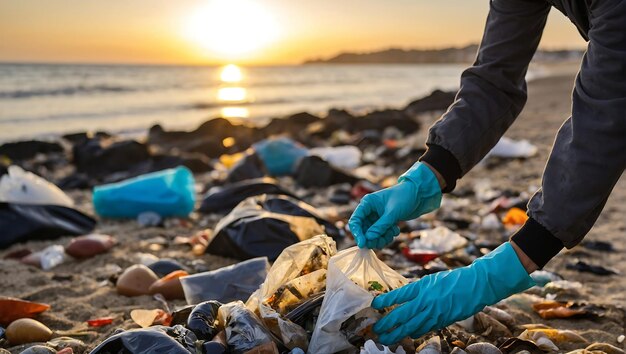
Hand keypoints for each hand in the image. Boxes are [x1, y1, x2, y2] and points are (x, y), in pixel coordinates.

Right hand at [349, 162, 441, 248]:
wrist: (418, 194)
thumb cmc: (404, 198)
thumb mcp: (392, 213)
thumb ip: (380, 226)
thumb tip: (368, 239)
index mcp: (367, 203)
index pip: (355, 221)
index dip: (357, 233)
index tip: (363, 244)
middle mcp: (369, 211)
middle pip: (363, 230)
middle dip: (372, 238)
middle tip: (381, 242)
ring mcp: (376, 217)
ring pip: (372, 235)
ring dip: (381, 238)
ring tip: (392, 234)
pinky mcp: (384, 222)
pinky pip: (381, 234)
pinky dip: (387, 236)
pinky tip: (395, 230)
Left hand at [371, 242, 534, 344]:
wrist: (475, 285)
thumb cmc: (452, 280)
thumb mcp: (431, 280)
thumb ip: (417, 290)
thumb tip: (404, 300)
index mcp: (422, 287)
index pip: (399, 295)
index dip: (385, 300)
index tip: (374, 304)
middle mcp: (426, 301)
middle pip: (402, 315)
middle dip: (387, 324)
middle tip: (376, 330)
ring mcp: (434, 313)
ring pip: (412, 327)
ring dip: (398, 334)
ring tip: (387, 339)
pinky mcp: (443, 321)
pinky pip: (425, 329)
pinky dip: (415, 333)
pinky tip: (408, 336)